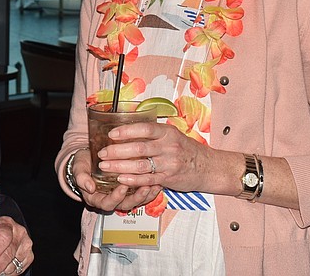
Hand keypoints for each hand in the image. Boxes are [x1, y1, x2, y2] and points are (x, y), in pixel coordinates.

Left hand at [0, 216, 33, 275]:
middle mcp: (19, 233)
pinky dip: (9, 273)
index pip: (4, 236)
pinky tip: (2, 271)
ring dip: (2, 270)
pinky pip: (19, 268)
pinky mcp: (29, 255)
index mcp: (7, 224)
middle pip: (9, 252)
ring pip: (14, 262)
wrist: (11, 230)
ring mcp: (26, 244)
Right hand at [71, 148, 161, 211]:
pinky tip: (157, 180)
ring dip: (146, 194)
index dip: (116, 197)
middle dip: (136, 197)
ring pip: (136, 201)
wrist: (89, 158)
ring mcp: (122, 195)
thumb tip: (89, 187)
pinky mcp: (131, 189)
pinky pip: (142, 193)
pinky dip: (151, 189)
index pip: (108, 204)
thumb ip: (81, 177)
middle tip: (144, 187)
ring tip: (154, 184)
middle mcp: (111, 199)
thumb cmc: (83, 164)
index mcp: (97, 198)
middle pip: (126, 205)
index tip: (122, 186)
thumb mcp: (78, 168)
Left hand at [97, 121, 229, 195]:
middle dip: (117, 151)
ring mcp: (169, 164)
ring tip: (105, 166)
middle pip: (139, 148)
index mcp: (168, 133)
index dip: (127, 131)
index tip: (111, 134)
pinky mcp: (168, 179)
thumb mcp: (173, 135)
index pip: (145, 129)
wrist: (207, 167)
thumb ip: (154, 133)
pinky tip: (120, 179)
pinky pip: (147, 179)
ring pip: (140, 165)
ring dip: (120, 166)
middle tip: (102, 153)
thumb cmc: (187, 150)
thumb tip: (128, 128)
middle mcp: (169, 147)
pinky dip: (132, 180)